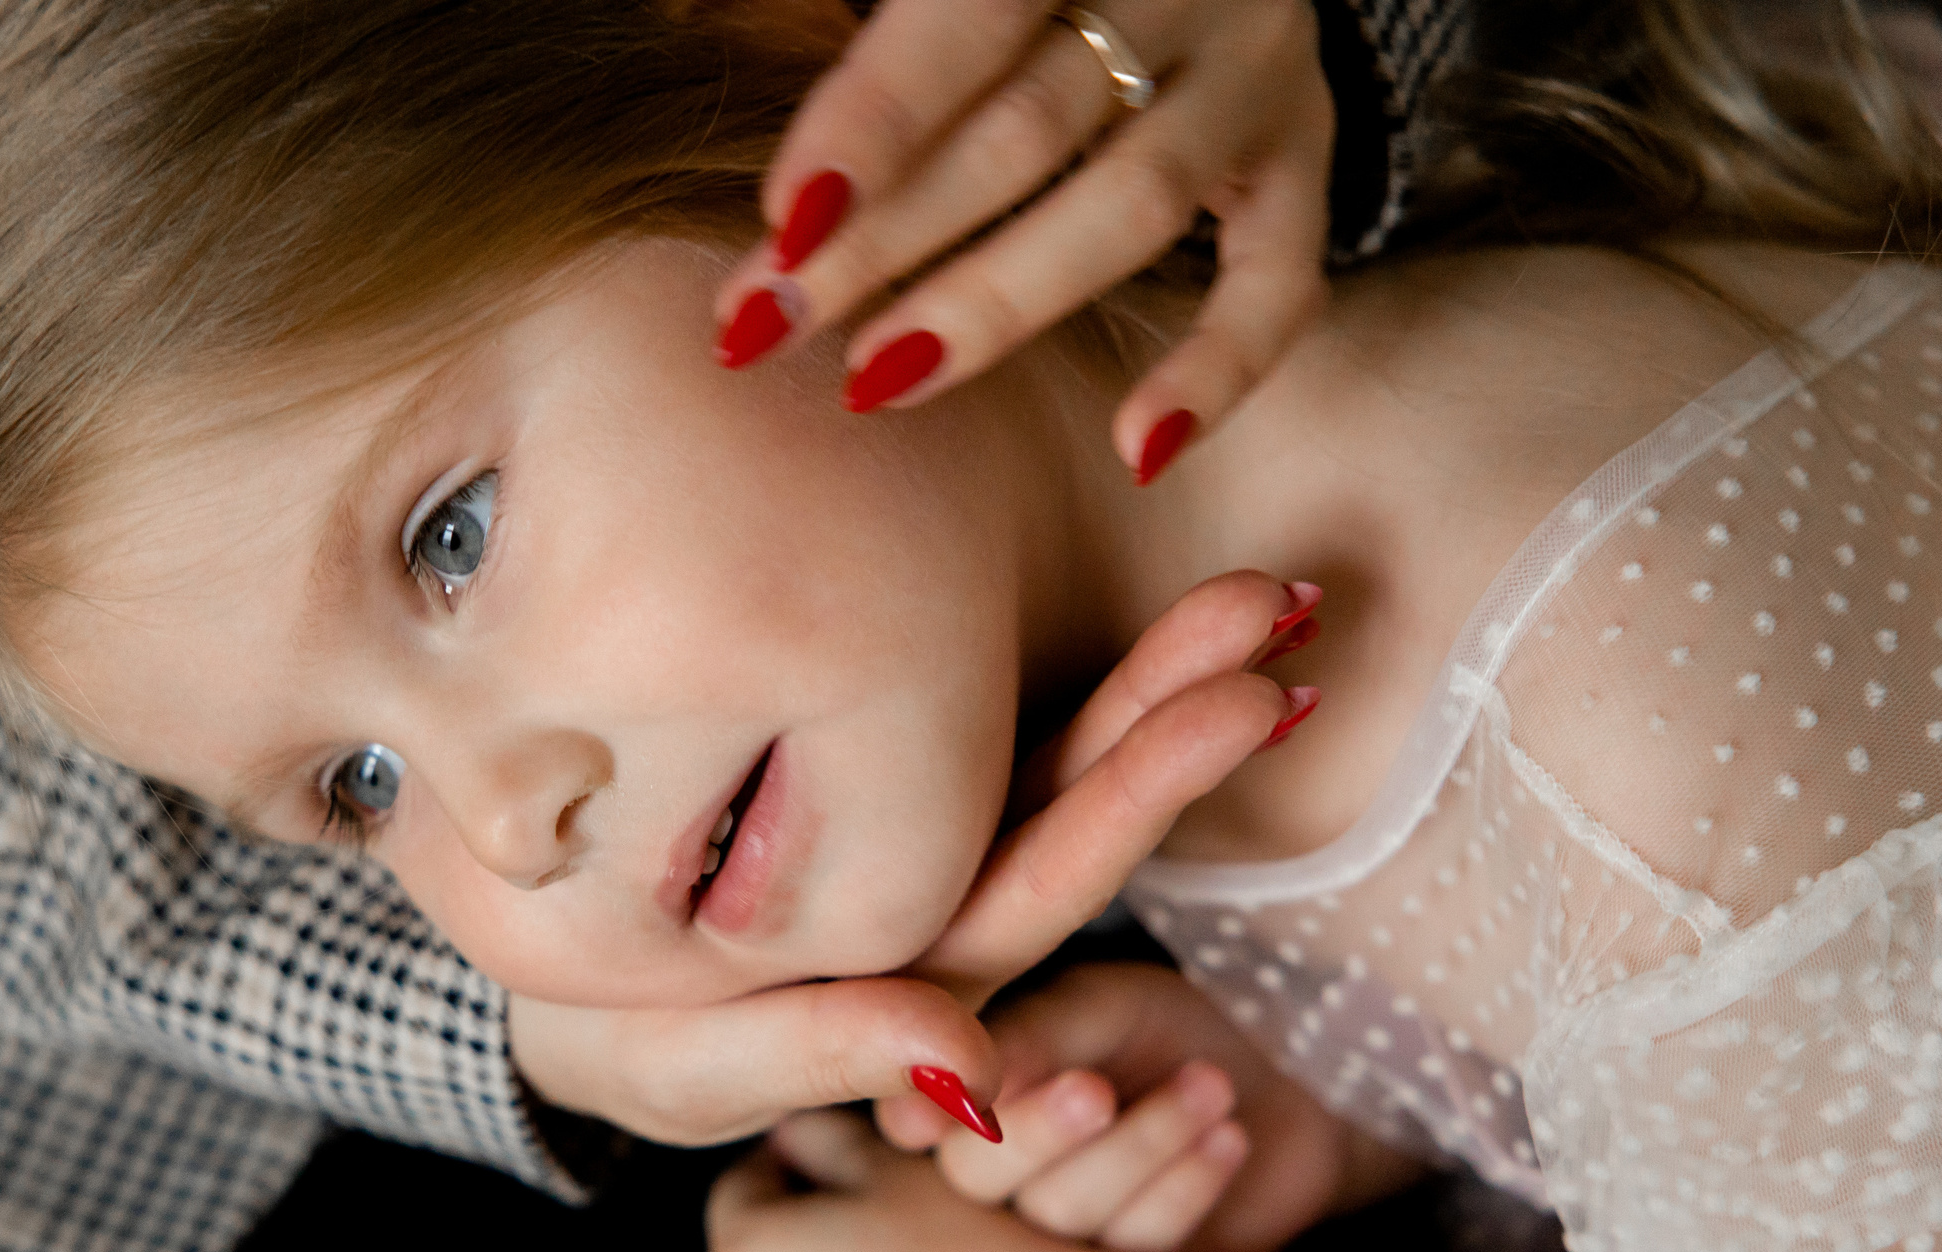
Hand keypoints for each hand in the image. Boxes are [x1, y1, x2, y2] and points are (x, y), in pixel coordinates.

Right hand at [510, 571, 1305, 1146]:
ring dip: (1146, 678)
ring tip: (1251, 594)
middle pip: (1072, 811)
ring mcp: (907, 841)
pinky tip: (1136, 610)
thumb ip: (816, 1059)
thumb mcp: (680, 1063)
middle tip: (1274, 601)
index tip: (1246, 702)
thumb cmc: (595, 1027)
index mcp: (899, 975)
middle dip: (1173, 710)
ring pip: (1042, 761)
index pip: (1039, 888)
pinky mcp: (872, 780)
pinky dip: (1057, 667)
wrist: (520, 944)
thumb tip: (979, 1074)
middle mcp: (927, 908)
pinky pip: (978, 728)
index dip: (1141, 798)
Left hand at [717, 0, 1334, 474]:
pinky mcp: (1304, 160)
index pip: (962, 25)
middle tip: (765, 322)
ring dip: (994, 305)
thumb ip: (870, 13)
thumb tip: (703, 63)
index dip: (869, 125)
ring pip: (1130, 206)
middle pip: (1024, 131)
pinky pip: (1280, 285)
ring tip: (875, 379)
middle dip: (883, 238)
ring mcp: (1256, 78)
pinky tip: (1140, 452)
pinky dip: (1217, 372)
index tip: (779, 224)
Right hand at [875, 961, 1418, 1251]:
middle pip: (978, 1182)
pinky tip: (1228, 1138)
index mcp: (964, 1105)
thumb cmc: (1173, 1034)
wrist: (1290, 1089)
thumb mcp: (1102, 1009)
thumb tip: (936, 1086)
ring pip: (1064, 1221)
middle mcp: (995, 1185)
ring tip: (1210, 1085)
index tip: (973, 1094)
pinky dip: (1183, 1190)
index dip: (936, 1109)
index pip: (917, 1118)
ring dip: (1139, 1147)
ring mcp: (1057, 1249)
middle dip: (1041, 1133)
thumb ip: (1029, 1037)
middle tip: (1098, 1090)